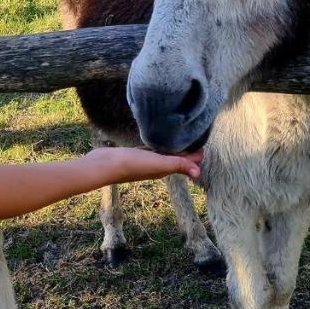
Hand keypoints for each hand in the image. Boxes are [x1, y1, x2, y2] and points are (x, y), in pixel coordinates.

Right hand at [88, 147, 202, 182]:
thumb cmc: (132, 164)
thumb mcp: (158, 163)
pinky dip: (161, 145)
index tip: (204, 142)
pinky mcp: (137, 154)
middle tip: (198, 136)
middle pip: (178, 158)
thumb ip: (177, 165)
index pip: (186, 163)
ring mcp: (147, 160)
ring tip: (183, 135)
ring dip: (175, 147)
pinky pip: (153, 149)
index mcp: (165, 169)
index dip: (195, 155)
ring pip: (166, 154)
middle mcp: (158, 165)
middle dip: (188, 151)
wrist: (105, 164)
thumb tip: (198, 173)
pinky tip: (161, 137)